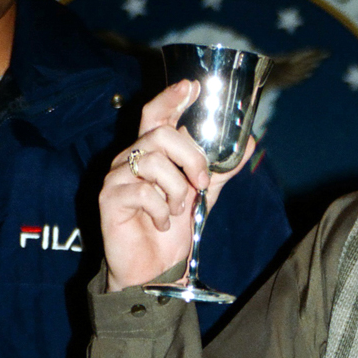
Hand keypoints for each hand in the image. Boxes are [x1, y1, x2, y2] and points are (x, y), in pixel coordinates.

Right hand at [99, 80, 254, 290]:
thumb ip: (219, 170)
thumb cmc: (171, 230)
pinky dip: (161, 210)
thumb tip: (247, 144)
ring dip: (177, 189)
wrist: (152, 270)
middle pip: (161, 132)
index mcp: (152, 153)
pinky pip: (141, 191)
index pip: (157, 114)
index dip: (172, 98)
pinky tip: (162, 224)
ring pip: (154, 161)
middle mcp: (130, 158)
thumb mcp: (202, 195)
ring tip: (176, 211)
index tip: (192, 86)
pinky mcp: (109, 199)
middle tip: (201, 183)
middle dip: (191, 157)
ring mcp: (117, 177)